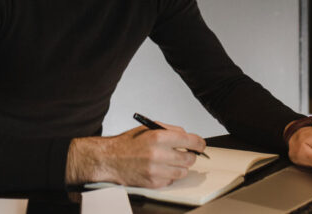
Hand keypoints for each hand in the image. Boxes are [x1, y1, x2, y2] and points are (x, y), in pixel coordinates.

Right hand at [65, 123, 205, 187]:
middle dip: (189, 156)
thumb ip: (170, 130)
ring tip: (168, 161)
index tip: (201, 145)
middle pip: (189, 158)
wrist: (109, 159)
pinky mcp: (153, 182)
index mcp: (158, 137)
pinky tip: (159, 168)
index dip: (199, 144)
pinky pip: (171, 180)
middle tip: (184, 153)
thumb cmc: (127, 143)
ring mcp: (156, 170)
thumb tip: (187, 136)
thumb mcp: (148, 128)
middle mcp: (159, 154)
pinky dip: (169, 175)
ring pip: (182, 171)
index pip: (190, 141)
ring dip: (180, 166)